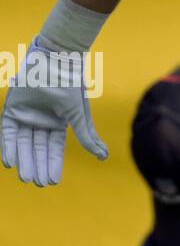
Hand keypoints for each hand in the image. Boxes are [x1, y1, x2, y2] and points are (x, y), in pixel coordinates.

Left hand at [1, 40, 107, 185]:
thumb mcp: (79, 114)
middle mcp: (41, 121)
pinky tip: (11, 163)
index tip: (53, 181)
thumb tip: (103, 156)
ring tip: (26, 178)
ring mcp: (25, 116)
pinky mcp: (11, 111)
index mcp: (58, 122)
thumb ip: (87, 136)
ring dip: (24, 160)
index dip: (53, 163)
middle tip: (38, 183)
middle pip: (38, 149)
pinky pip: (7, 134)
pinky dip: (8, 147)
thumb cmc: (71, 85)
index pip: (54, 148)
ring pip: (23, 144)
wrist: (56, 62)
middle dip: (38, 165)